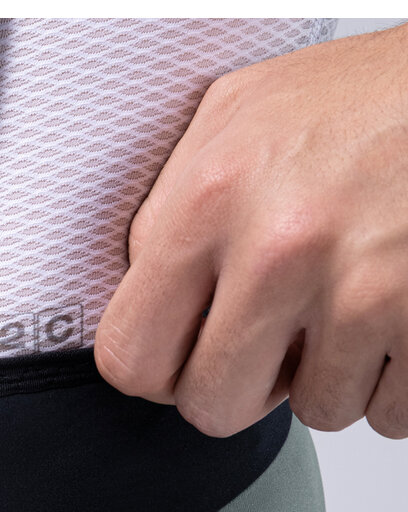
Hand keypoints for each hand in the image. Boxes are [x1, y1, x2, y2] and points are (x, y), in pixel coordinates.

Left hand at [92, 22, 407, 439]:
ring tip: (355, 306)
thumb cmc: (370, 98)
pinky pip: (393, 413)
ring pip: (316, 412)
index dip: (159, 371)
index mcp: (212, 196)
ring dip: (336, 376)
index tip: (185, 358)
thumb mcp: (240, 115)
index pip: (130, 355)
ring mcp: (361, 289)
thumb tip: (138, 291)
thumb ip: (173, 207)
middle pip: (213, 407)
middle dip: (244, 388)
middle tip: (276, 344)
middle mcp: (279, 246)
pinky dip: (398, 381)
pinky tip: (401, 316)